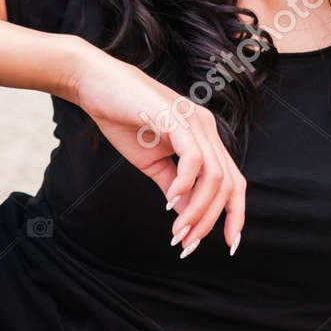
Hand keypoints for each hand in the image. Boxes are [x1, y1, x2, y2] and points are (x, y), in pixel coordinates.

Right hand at [67, 46, 245, 255]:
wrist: (95, 85)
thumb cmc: (123, 120)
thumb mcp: (152, 163)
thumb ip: (172, 187)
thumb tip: (186, 215)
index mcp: (205, 138)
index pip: (233, 181)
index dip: (235, 214)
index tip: (229, 244)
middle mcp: (206, 128)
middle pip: (228, 184)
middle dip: (211, 221)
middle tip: (187, 245)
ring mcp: (194, 121)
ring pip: (214, 176)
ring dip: (197, 210)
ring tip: (177, 232)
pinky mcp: (175, 117)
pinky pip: (193, 158)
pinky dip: (185, 185)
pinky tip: (169, 202)